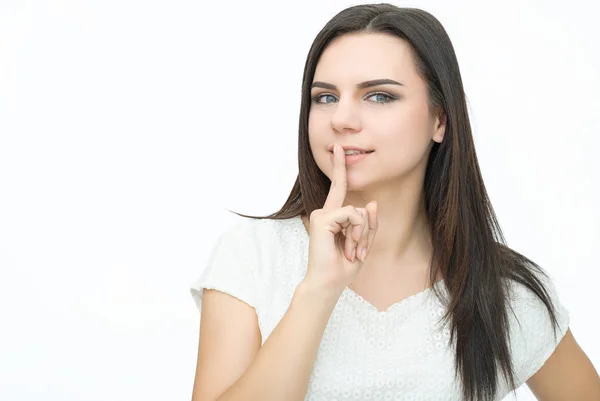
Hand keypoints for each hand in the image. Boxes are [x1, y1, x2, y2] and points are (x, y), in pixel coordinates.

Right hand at [303, 143, 378, 293]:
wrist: (328, 282)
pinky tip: (348, 246)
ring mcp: (321, 214)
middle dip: (362, 229)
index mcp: (332, 217)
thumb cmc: (343, 267)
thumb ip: (369, 223)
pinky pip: (352, 214)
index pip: (339, 188)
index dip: (340, 168)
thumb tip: (372, 203)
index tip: (338, 148)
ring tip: (351, 253)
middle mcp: (324, 212)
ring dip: (361, 235)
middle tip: (353, 248)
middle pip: (357, 205)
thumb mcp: (363, 244)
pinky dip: (356, 232)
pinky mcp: (323, 218)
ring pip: (359, 212)